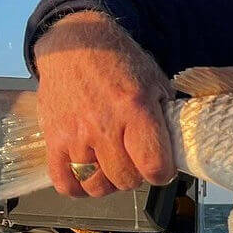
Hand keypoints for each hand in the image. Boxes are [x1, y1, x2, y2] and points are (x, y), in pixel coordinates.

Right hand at [34, 12, 175, 197]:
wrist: (75, 44)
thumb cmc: (118, 62)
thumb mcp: (155, 81)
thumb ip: (167, 115)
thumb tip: (179, 146)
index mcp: (136, 110)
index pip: (154, 166)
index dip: (162, 173)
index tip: (161, 168)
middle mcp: (105, 126)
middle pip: (126, 180)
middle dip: (136, 176)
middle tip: (135, 162)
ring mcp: (76, 135)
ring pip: (96, 185)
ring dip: (108, 182)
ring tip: (112, 167)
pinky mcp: (53, 138)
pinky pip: (64, 181)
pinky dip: (77, 188)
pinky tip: (87, 179)